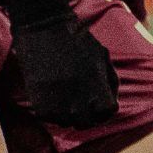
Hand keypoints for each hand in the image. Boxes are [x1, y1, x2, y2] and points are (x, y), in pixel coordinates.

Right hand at [5, 0, 119, 125]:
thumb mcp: (102, 56)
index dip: (105, 108)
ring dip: (68, 114)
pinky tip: (52, 96)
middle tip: (82, 103)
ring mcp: (58, 104)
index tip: (99, 102)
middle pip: (87, 123)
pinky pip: (49, 118)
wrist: (44, 29)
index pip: (108, 113)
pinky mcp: (39, 103)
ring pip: (67, 123)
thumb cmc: (77, 41)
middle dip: (87, 114)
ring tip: (65, 97)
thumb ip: (110, 80)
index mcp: (98, 87)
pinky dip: (51, 111)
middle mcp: (79, 100)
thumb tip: (113, 101)